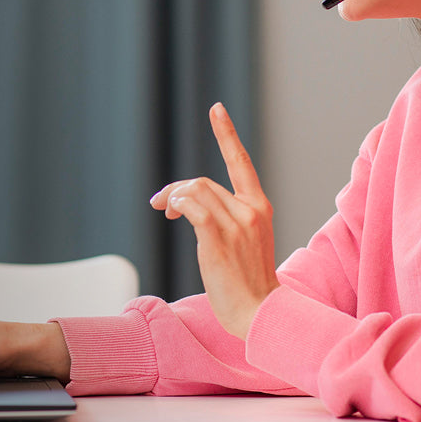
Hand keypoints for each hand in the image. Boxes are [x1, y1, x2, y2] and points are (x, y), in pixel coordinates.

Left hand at [150, 102, 279, 338]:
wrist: (259, 313)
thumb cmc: (247, 281)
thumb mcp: (244, 241)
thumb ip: (225, 217)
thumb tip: (188, 205)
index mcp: (260, 207)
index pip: (241, 162)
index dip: (226, 134)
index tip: (216, 108)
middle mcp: (250, 210)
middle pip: (203, 182)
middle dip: (177, 189)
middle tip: (160, 204)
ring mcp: (236, 224)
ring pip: (195, 191)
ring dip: (173, 198)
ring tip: (165, 212)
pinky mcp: (219, 238)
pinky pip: (191, 207)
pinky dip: (176, 205)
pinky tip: (171, 215)